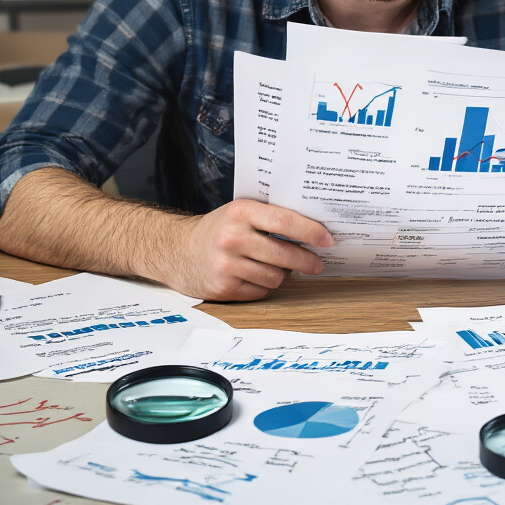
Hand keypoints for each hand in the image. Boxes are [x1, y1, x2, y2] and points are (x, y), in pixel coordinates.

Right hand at [159, 200, 333, 301]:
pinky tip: (256, 276)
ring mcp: (226, 265)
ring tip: (276, 267)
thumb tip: (313, 230)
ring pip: (275, 277)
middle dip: (306, 261)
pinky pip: (260, 291)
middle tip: (316, 264)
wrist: (176, 251)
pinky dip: (264, 286)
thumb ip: (269, 217)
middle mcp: (232, 238)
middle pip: (284, 254)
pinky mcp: (223, 288)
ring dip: (282, 275)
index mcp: (240, 212)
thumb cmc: (217, 230)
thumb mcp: (239, 213)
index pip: (284, 222)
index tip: (327, 239)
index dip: (310, 232)